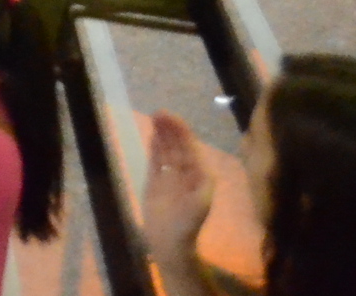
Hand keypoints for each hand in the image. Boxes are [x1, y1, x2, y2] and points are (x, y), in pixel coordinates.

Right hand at [143, 111, 216, 265]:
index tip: (169, 117)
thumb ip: (202, 182)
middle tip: (158, 112)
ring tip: (154, 118)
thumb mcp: (201, 202)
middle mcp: (186, 173)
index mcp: (199, 176)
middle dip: (170, 129)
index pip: (190, 147)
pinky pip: (156, 161)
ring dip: (162, 135)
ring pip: (166, 151)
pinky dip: (154, 149)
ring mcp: (170, 177)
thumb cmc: (187, 224)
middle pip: (178, 146)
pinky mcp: (156, 183)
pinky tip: (152, 137)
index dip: (180, 131)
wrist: (169, 243)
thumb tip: (199, 160)